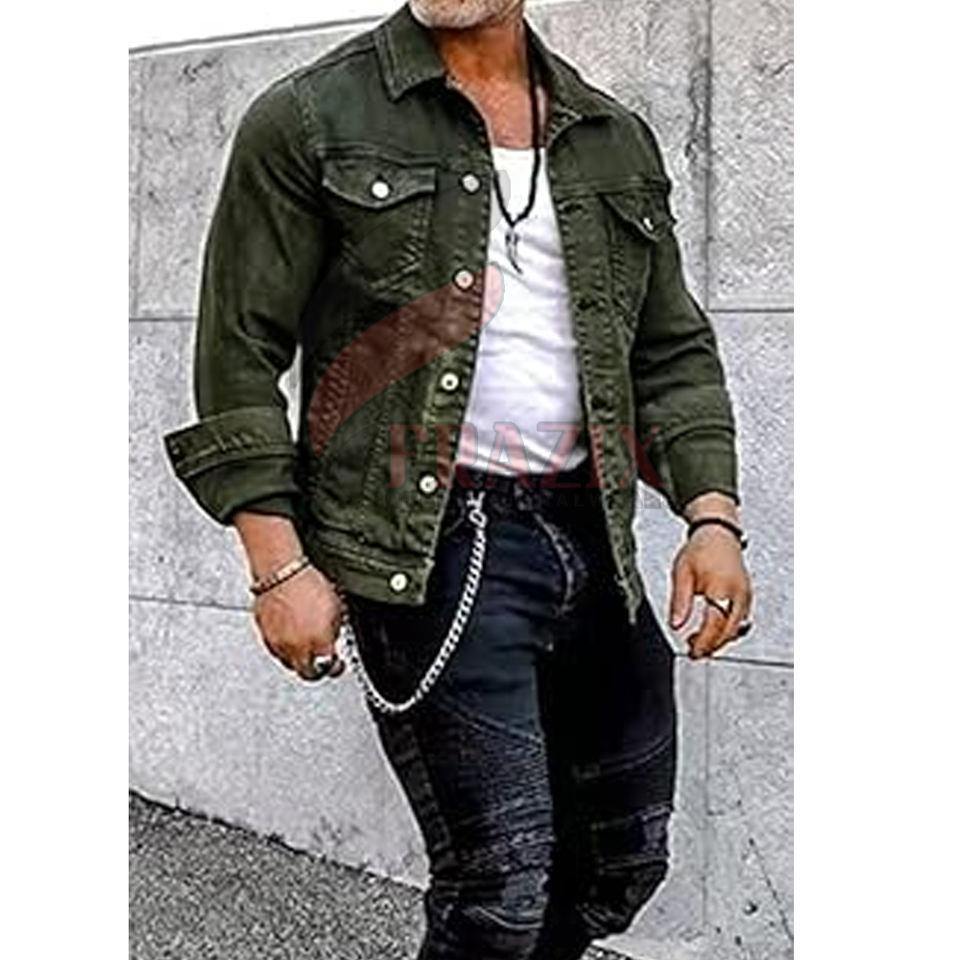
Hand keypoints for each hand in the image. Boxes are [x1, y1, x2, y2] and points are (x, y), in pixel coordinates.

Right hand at [253, 565, 345, 680]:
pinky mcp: (264, 636)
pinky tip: (291, 635)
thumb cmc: (308, 584)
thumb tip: (332, 640)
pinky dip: (285, 647)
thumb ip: (334, 631)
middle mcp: (296, 648)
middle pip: (307, 673)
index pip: (328, 668)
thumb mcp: (336, 608)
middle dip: (316, 669)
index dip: (335, 668)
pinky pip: (276, 650)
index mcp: (318, 643)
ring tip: (306, 645)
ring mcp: (278, 644)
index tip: (337, 664)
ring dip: (299, 658)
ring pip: (290, 663)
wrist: (281, 571)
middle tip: (322, 661)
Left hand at [669, 524, 752, 659]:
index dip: (704, 642)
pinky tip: (712, 628)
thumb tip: (676, 625)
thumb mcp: (682, 574)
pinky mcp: (747, 596)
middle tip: (694, 651)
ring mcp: (746, 596)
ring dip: (719, 639)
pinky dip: (727, 629)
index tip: (693, 652)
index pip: (714, 625)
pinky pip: (740, 620)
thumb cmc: (700, 550)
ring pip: (737, 628)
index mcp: (721, 588)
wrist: (719, 534)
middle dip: (712, 645)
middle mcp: (739, 594)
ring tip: (697, 640)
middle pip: (729, 631)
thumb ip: (680, 602)